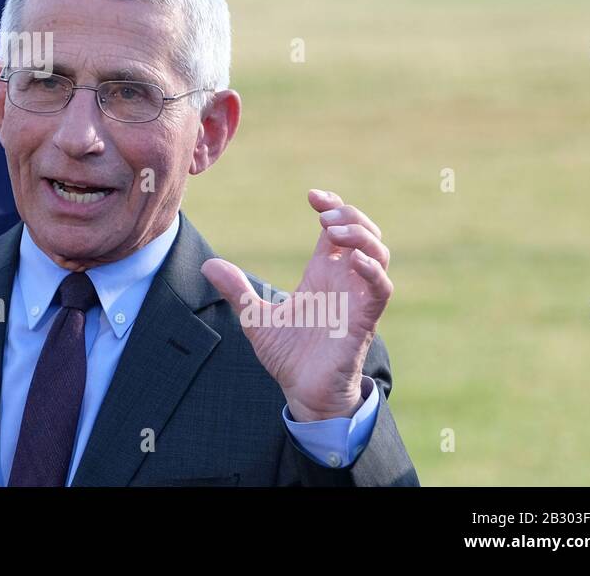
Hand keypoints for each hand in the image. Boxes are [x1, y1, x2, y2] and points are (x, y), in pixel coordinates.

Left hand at [201, 189, 392, 421]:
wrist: (303, 393)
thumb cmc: (288, 355)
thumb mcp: (255, 317)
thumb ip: (237, 290)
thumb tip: (207, 265)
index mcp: (322, 273)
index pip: (338, 228)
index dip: (333, 206)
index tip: (312, 197)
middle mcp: (344, 280)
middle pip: (363, 232)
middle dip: (349, 215)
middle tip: (324, 215)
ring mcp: (357, 297)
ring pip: (379, 253)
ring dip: (362, 235)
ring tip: (334, 231)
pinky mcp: (365, 319)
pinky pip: (382, 288)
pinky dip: (373, 271)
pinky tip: (354, 262)